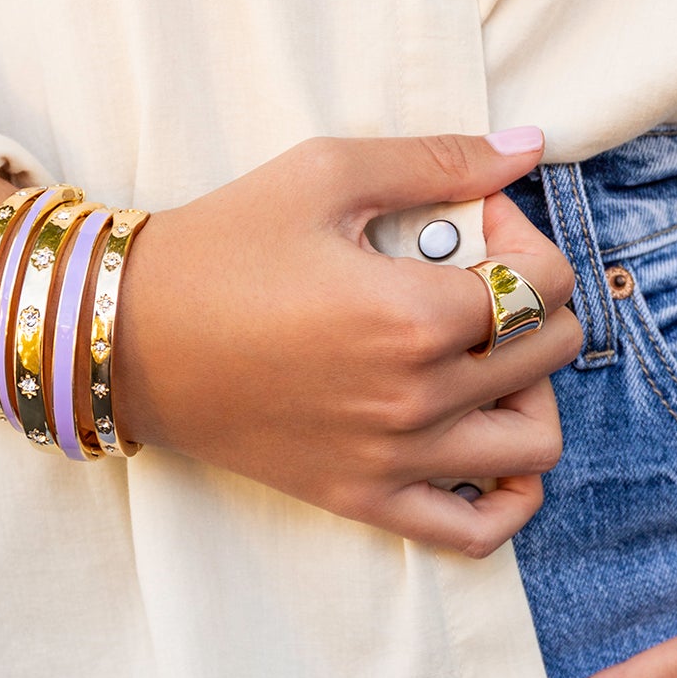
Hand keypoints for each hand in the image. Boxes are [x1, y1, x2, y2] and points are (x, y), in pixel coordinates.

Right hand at [99, 131, 581, 554]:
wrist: (125, 337)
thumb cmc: (219, 248)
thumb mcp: (324, 174)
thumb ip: (437, 159)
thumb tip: (528, 145)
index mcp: (414, 314)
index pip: (545, 283)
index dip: (527, 240)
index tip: (474, 227)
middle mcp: (416, 397)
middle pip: (551, 353)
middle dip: (534, 301)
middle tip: (474, 279)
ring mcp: (393, 459)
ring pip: (535, 443)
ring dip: (531, 391)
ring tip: (483, 359)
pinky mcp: (363, 498)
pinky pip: (476, 532)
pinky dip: (508, 499)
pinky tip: (487, 448)